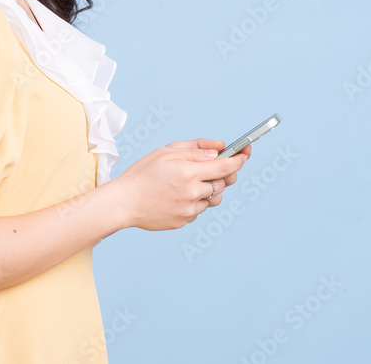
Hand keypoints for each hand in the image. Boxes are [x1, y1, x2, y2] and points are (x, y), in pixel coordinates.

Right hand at [112, 139, 248, 230]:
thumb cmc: (143, 173)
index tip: (246, 154)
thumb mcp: (166, 152)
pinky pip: (199, 210)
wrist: (124, 202)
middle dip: (223, 174)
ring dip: (208, 190)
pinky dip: (195, 202)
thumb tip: (219, 149)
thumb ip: (195, 149)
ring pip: (213, 199)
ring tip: (189, 184)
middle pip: (223, 183)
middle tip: (213, 168)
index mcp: (189, 172)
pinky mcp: (184, 221)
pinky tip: (177, 196)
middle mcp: (192, 192)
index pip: (225, 165)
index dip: (240, 159)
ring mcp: (189, 210)